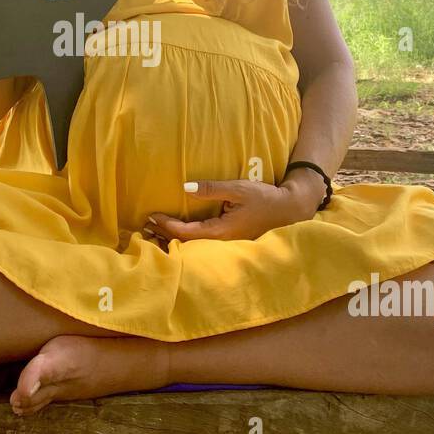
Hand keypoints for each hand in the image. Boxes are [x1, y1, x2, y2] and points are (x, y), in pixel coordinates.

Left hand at [145, 177, 320, 243]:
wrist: (290, 211)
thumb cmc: (265, 198)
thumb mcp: (238, 189)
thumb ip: (212, 189)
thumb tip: (186, 187)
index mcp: (220, 231)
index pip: (186, 232)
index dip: (166, 225)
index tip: (151, 216)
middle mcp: (220, 243)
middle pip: (185, 244)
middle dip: (164, 236)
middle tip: (144, 227)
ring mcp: (225, 245)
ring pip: (193, 246)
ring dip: (172, 239)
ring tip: (152, 234)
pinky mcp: (228, 243)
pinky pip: (201, 243)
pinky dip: (185, 239)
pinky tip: (176, 235)